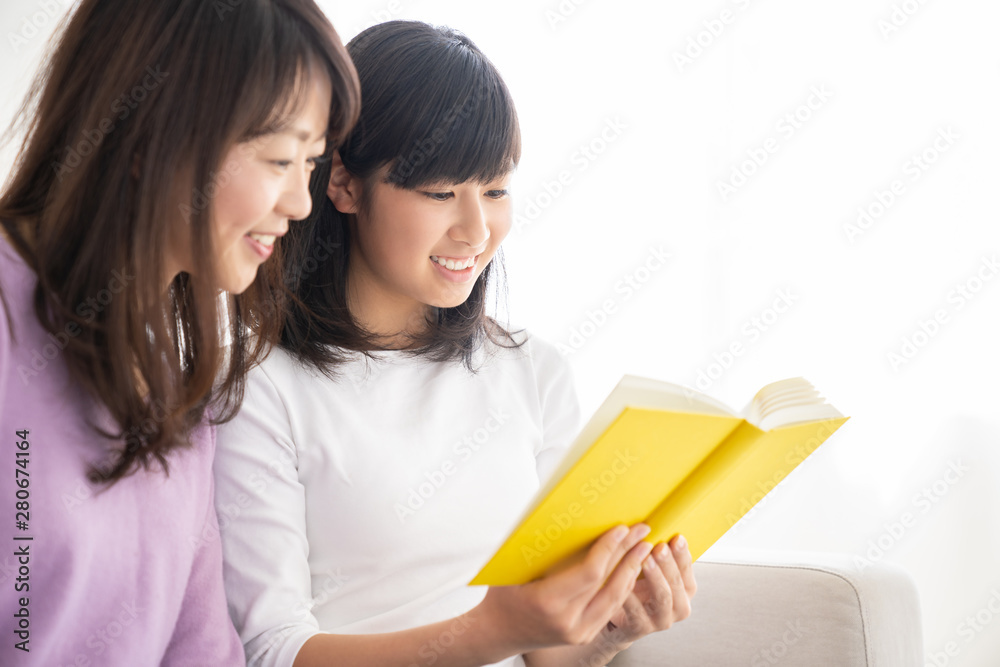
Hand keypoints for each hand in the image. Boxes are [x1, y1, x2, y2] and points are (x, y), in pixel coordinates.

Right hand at [477, 523, 653, 654]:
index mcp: (548, 602)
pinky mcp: (585, 635)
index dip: (609, 549)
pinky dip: (623, 586)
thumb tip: (563, 513)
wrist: (498, 632)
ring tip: (643, 548)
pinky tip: (631, 569)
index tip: (620, 528)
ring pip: (615, 599)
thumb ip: (539, 546)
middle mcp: (568, 621)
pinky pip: (610, 608)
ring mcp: (578, 632)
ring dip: (632, 571)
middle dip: (628, 554)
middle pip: (609, 584)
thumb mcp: (514, 567)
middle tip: (642, 531)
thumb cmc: (503, 595)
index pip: (590, 573)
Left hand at [604, 534, 697, 643]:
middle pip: (677, 584)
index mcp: (686, 590)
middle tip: (659, 547)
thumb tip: (657, 526)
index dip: (682, 554)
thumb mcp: (654, 571)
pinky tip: (624, 580)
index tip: (676, 538)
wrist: (621, 621)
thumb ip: (660, 555)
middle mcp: (679, 607)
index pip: (688, 570)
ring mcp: (662, 620)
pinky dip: (630, 593)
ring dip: (655, 577)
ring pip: (663, 597)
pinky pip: (636, 610)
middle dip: (668, 564)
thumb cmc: (639, 590)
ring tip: (645, 560)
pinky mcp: (642, 628)